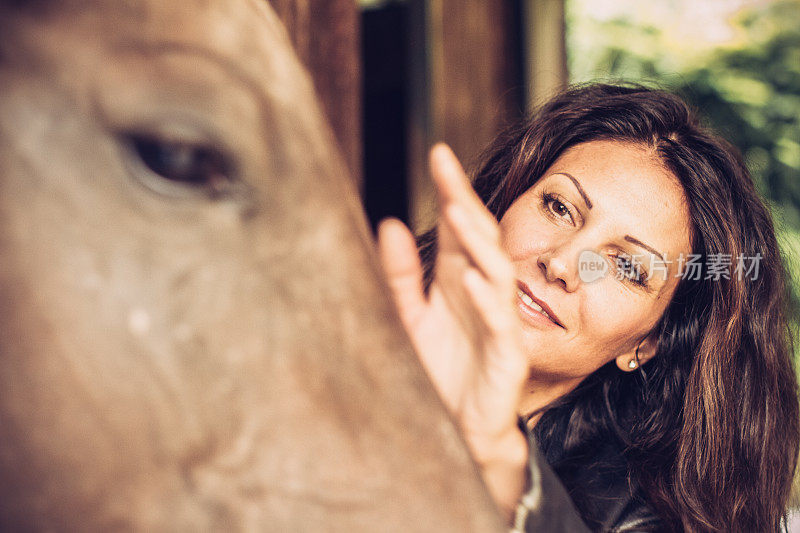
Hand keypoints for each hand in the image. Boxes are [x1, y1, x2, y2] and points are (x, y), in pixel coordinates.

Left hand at [377, 144, 528, 520]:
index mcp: (460, 279)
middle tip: (445, 166)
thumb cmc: (438, 370)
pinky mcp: (507, 355)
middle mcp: (482, 293)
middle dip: (464, 201)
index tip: (437, 152)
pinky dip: (488, 301)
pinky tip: (471, 281)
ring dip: (479, 243)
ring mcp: (498, 322)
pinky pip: (502, 323)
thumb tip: (388, 224)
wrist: (456, 427)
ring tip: (458, 212)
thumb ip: (400, 275)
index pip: (461, 225)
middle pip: (480, 237)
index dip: (451, 189)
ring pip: (497, 272)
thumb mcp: (409, 317)